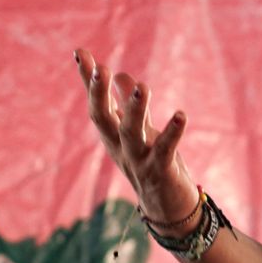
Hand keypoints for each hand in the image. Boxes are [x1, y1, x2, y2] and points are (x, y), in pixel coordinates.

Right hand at [74, 48, 201, 231]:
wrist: (168, 210)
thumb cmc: (153, 165)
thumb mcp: (141, 131)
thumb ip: (130, 105)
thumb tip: (122, 75)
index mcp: (113, 136)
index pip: (96, 104)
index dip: (87, 80)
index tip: (79, 52)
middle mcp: (120, 148)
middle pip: (103, 119)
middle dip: (99, 94)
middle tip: (100, 69)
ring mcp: (139, 161)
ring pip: (132, 134)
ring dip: (136, 110)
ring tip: (143, 86)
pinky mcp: (161, 171)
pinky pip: (165, 150)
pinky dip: (173, 132)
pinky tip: (182, 115)